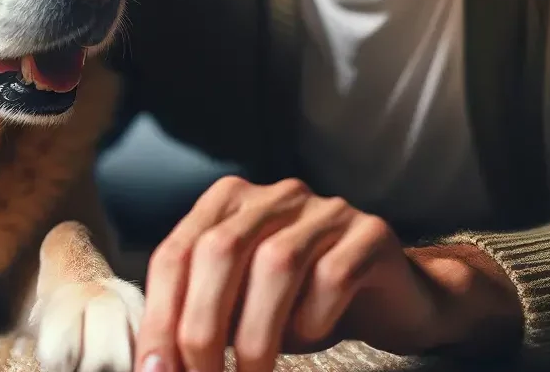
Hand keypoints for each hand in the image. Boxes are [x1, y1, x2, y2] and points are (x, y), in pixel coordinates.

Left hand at [133, 177, 522, 371]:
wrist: (394, 300)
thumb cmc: (303, 306)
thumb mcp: (240, 309)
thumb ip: (199, 317)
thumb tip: (155, 366)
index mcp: (228, 203)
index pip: (176, 252)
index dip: (160, 315)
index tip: (155, 371)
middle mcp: (274, 195)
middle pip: (220, 250)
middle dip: (202, 325)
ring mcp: (324, 208)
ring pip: (275, 262)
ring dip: (256, 333)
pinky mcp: (370, 232)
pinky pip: (333, 274)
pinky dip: (313, 317)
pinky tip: (312, 337)